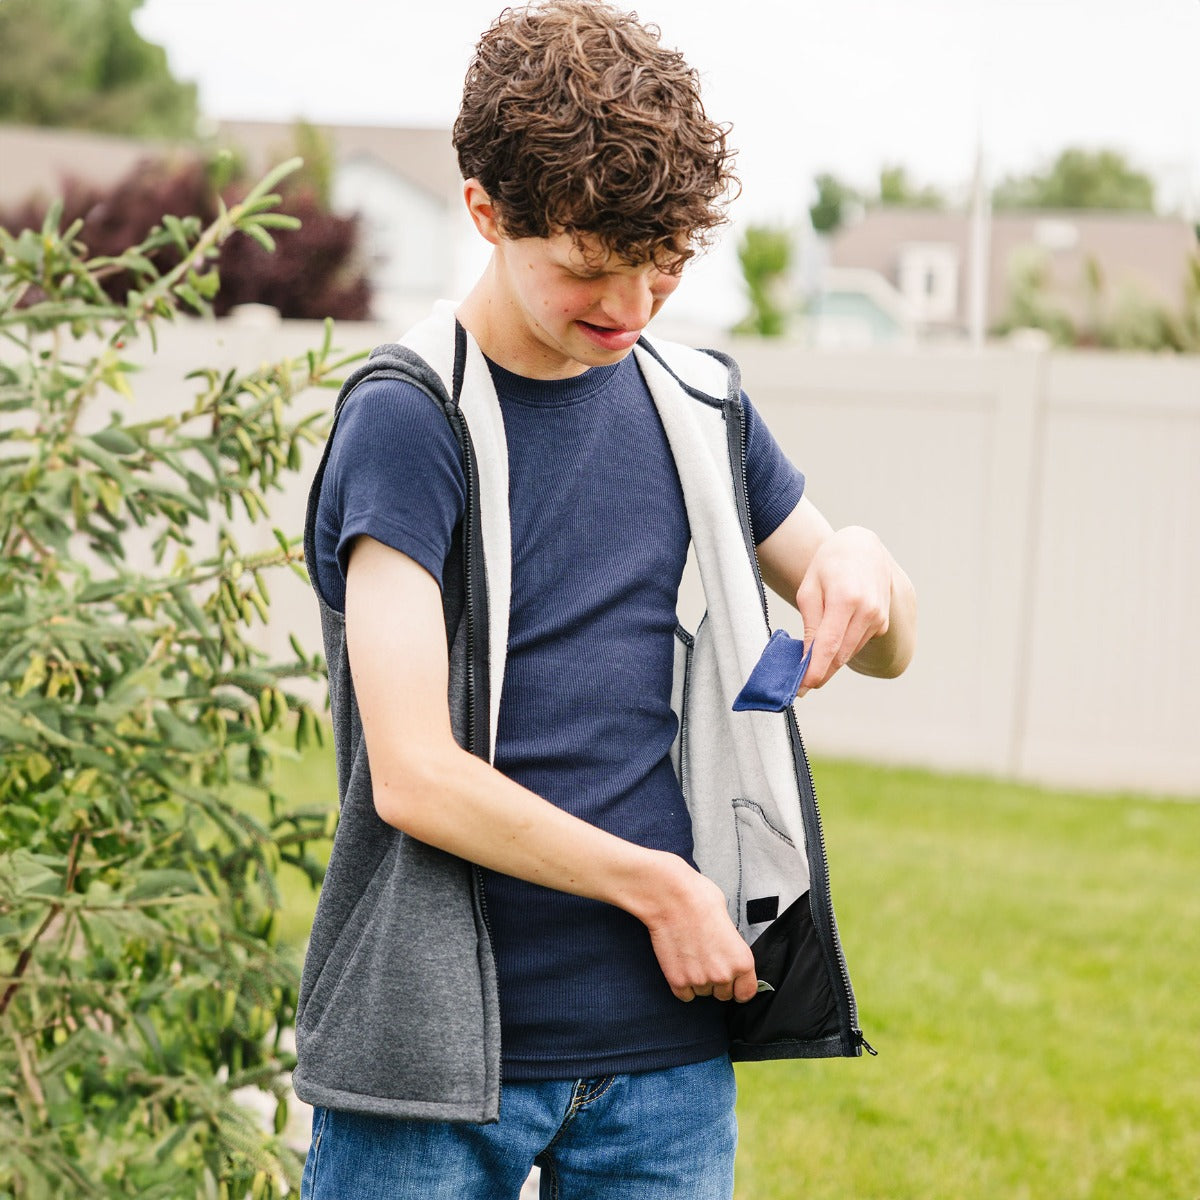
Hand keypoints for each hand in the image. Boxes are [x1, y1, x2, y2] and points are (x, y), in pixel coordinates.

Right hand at [635, 856, 758, 1003]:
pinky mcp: (677, 980)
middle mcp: (723, 975)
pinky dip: (682, 984)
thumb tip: (727, 953)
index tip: (734, 983)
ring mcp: (699, 980)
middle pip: (723, 994)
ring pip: (702, 992)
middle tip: (707, 959)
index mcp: (742, 960)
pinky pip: (684, 995)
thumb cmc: (700, 899)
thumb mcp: (729, 921)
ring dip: (698, 980)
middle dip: (716, 980)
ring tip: (691, 956)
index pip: (746, 992)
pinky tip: (681, 964)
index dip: (739, 987)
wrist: (671, 898)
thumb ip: (731, 947)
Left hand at [795, 525, 893, 694]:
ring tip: (809, 664)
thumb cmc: (829, 566)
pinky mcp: (882, 624)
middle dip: (820, 671)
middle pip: (840, 654)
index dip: (816, 669)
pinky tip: (830, 642)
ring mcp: (879, 618)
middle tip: (799, 685)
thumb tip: (807, 658)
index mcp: (847, 599)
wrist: (863, 548)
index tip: (803, 687)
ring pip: (849, 652)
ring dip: (830, 661)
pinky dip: (842, 649)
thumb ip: (810, 624)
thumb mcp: (809, 589)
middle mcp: (868, 611)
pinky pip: (856, 644)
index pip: (829, 644)